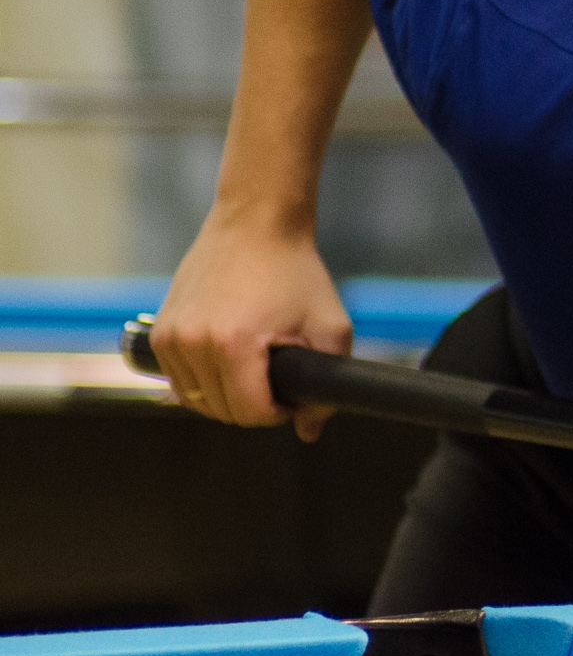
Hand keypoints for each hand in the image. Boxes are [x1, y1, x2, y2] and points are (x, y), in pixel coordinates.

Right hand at [149, 211, 351, 441]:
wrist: (255, 225)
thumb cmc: (295, 271)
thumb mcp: (329, 325)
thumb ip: (327, 383)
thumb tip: (310, 430)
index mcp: (234, 344)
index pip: (250, 413)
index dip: (279, 413)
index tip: (293, 395)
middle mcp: (193, 343)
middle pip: (222, 411)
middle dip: (255, 405)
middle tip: (278, 380)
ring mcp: (170, 337)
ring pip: (196, 401)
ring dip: (227, 396)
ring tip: (256, 369)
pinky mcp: (159, 332)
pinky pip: (179, 381)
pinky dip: (203, 382)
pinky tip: (230, 363)